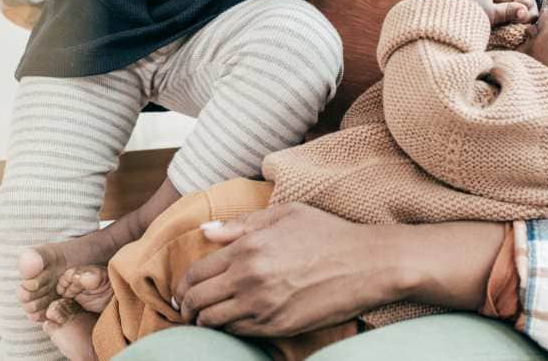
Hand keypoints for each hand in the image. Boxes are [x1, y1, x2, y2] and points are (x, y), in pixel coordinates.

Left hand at [172, 203, 399, 336]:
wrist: (366, 263)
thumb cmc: (327, 233)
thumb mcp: (284, 214)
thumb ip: (241, 224)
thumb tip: (206, 231)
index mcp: (247, 248)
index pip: (196, 272)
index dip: (183, 284)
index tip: (181, 290)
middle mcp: (249, 279)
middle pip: (198, 300)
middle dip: (186, 306)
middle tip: (185, 308)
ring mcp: (262, 306)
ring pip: (213, 321)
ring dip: (204, 321)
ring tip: (204, 318)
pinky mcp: (278, 326)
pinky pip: (238, 333)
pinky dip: (228, 329)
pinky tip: (231, 323)